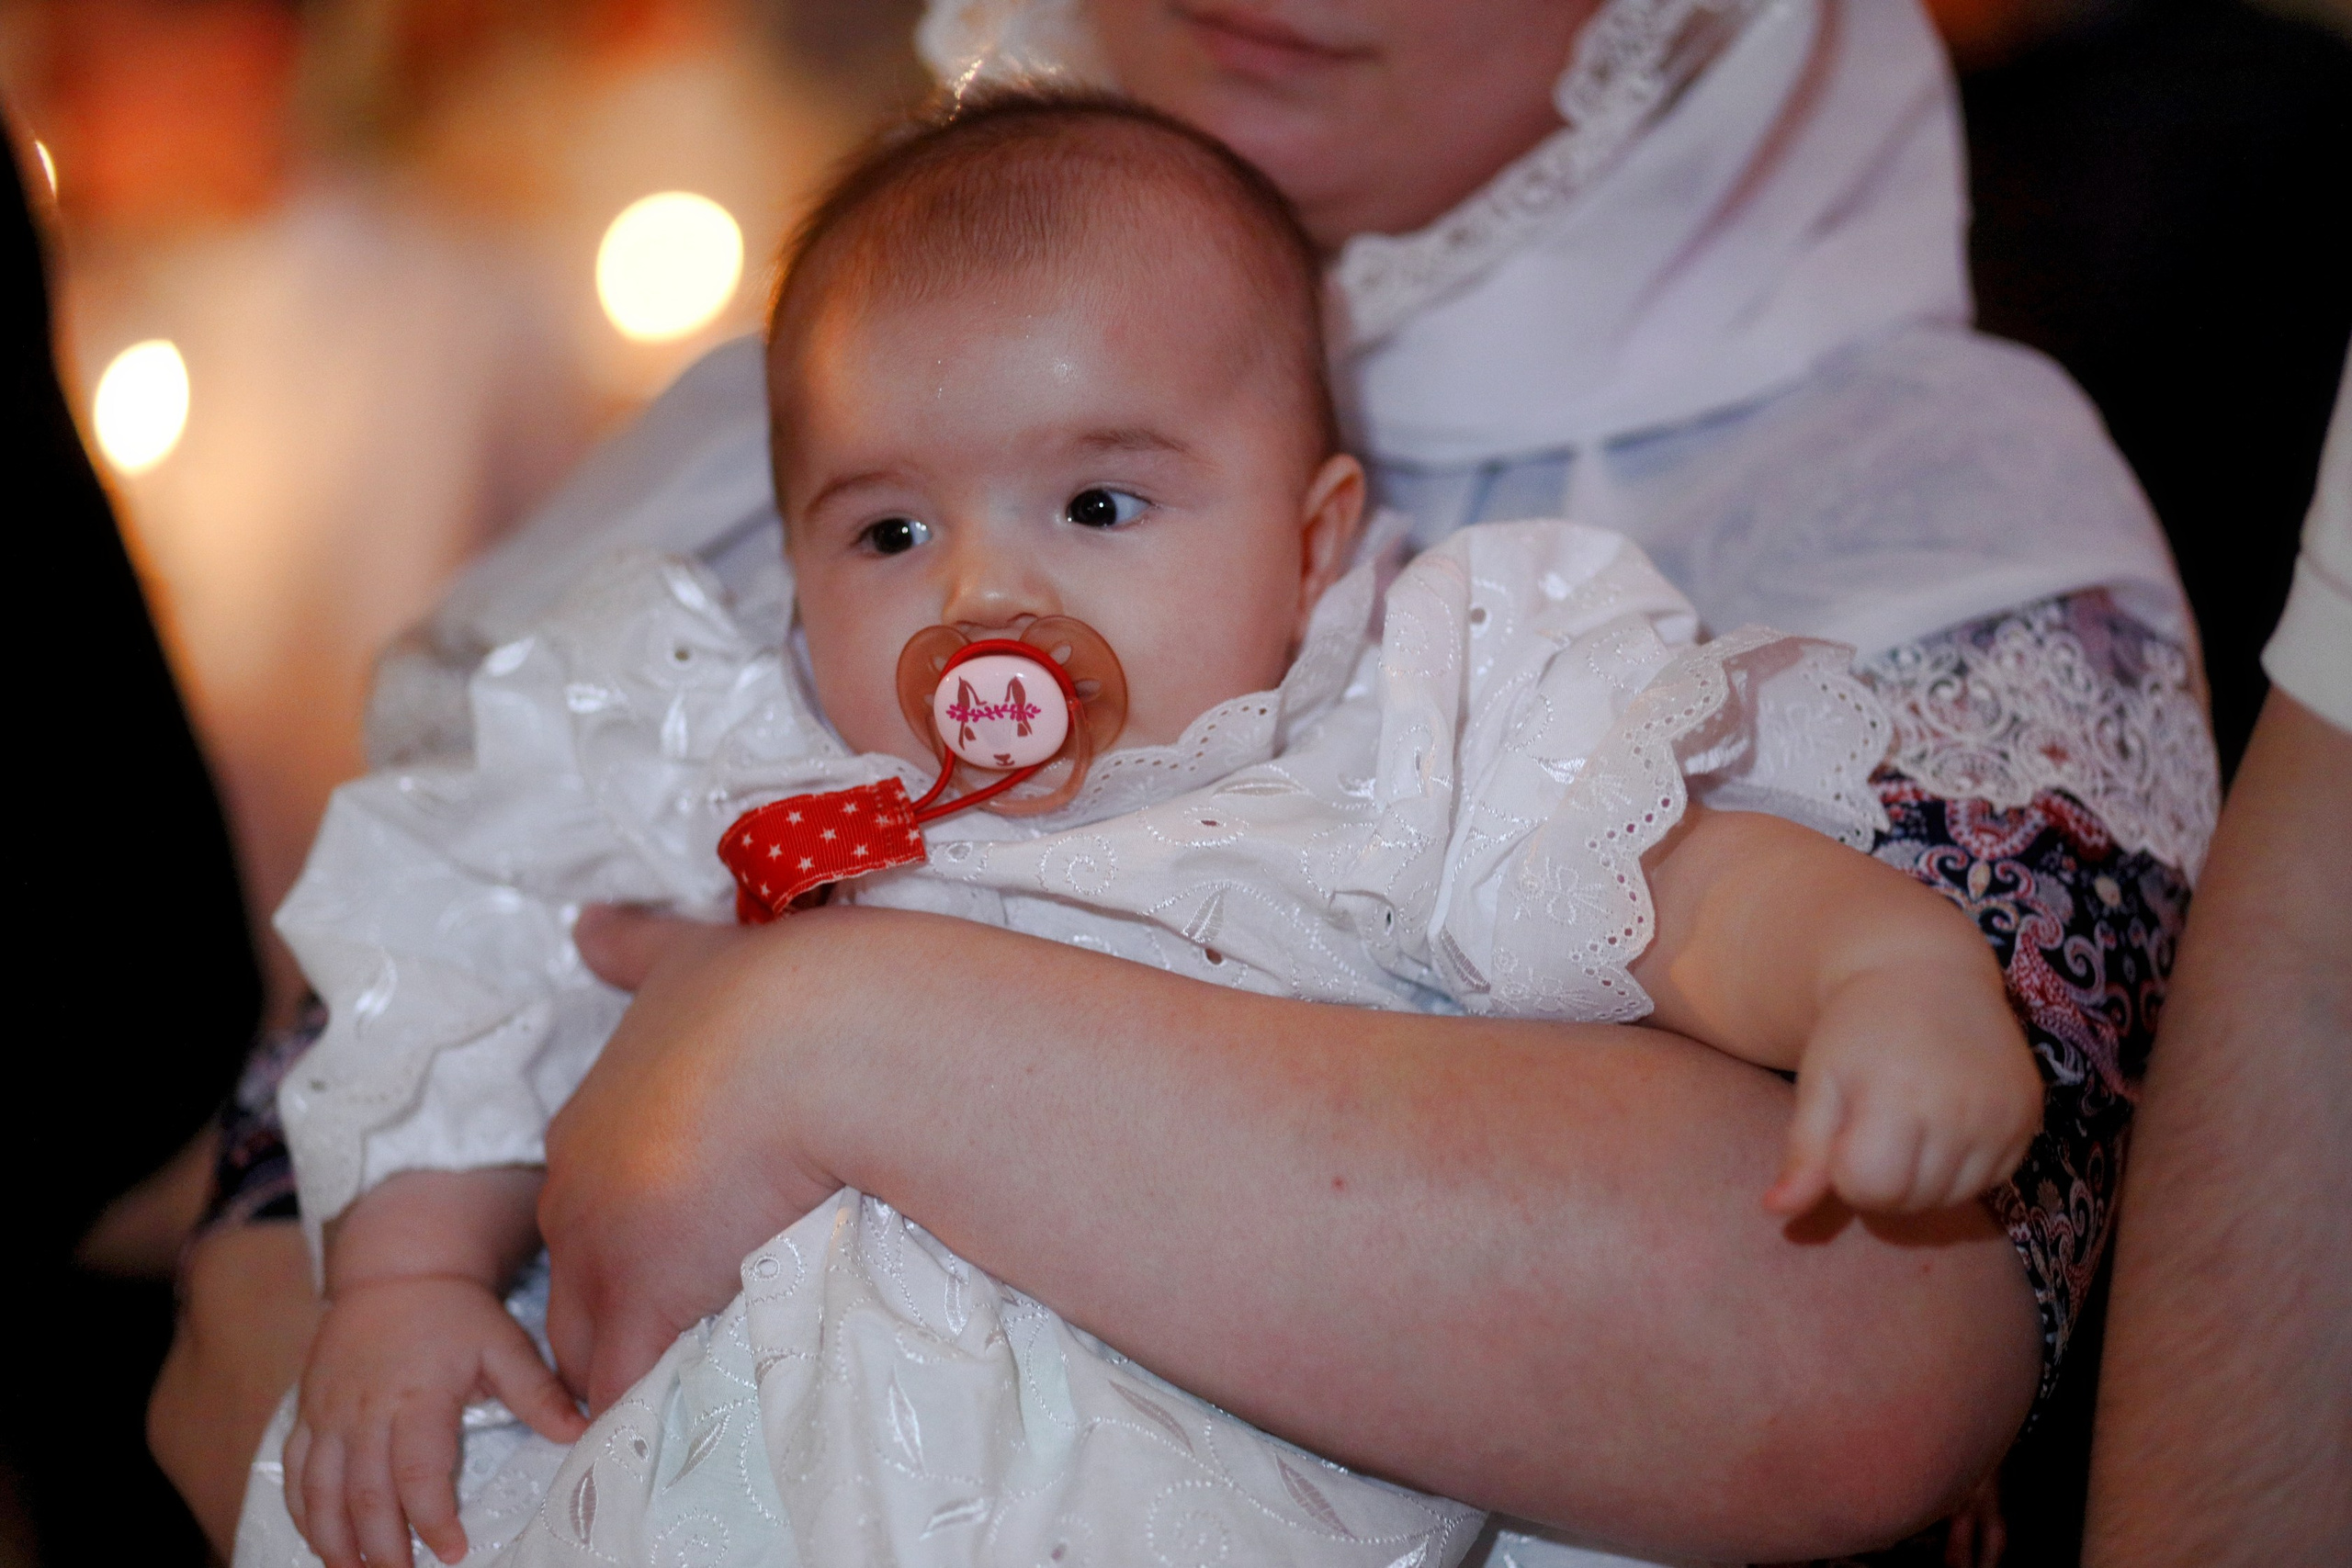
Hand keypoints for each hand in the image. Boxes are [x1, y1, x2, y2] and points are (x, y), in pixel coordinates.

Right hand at [285, 1277, 584, 1567]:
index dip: (432, 1518)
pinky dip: (304, 1513)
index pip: (417, 1471)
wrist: (395, 1271)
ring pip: (320, 1491)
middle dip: (382, 1547)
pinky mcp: (309, 1412)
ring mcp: (329, 1413)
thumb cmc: (454, 1312)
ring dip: (334, 1541)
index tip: (452, 1552)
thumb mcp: (504, 1343)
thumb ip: (538, 1392)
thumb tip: (581, 1432)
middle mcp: (364, 1410)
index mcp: (416, 1396)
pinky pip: (295, 1473)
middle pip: (365, 1494)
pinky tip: (321, 1542)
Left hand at [542, 905, 844, 1410]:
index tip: (681, 1255)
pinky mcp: (649, 1304)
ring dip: (636, 1370)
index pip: (587, 1214)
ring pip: (592, 1348)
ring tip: (691, 1392)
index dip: (632, 1241)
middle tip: (689, 1334)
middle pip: (574, 1290)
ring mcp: (604, 1254)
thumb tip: (585, 921)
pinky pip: (632, 1388)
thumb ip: (632, 946)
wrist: (811, 1035)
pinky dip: (655, 1409)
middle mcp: (576, 1193)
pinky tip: (694, 1422)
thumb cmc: (761, 991)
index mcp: (587, 1124)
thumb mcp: (684, 955)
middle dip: (618, 1319)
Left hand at [1764, 961, 2042, 1216]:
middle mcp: (1961, 1108)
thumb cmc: (1858, 1029)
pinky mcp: (2029, 1117)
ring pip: (1952, 1198)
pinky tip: (1944, 1121)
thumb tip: (1776, 1212)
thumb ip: (1804, 1152)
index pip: (1870, 1188)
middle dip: (1882, 1179)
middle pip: (1912, 1200)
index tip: (1843, 1134)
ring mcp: (2002, 1115)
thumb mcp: (1820, 1081)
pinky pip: (1990, 1180)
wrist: (1926, 971)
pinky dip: (1961, 1167)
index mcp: (1899, 1095)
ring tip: (1907, 1121)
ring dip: (1922, 1179)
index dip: (1846, 1172)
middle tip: (1873, 1124)